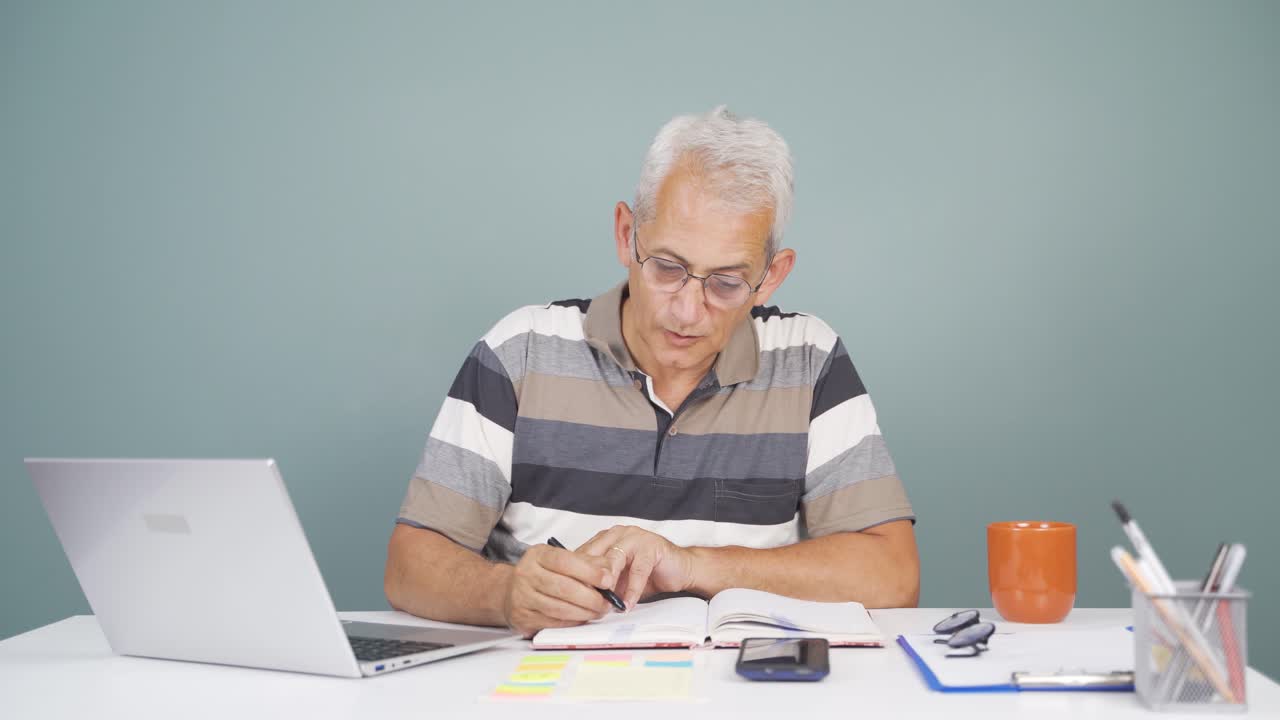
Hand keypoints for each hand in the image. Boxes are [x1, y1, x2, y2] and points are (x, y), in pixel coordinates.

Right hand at [502, 543, 615, 637]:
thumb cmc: (541, 573)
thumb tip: (608, 570)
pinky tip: (583, 618)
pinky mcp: (523, 618)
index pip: (565, 561)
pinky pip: (553, 623)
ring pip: (559, 608)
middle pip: (563, 587)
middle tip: (607, 602)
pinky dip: (572, 622)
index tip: (607, 579)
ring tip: (598, 611)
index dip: (589, 571)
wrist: (510, 590)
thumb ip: (585, 562)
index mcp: (537, 555)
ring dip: (584, 612)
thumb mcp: (559, 559)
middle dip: (590, 597)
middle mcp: (526, 574)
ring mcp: (522, 597)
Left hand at [578, 526, 694, 609]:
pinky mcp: (652, 546)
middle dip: (589, 579)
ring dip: (608, 582)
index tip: (570, 596)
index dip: (576, 576)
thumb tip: (580, 598)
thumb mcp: (619, 579)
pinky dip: (631, 590)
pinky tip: (627, 604)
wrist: (680, 569)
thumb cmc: (647, 574)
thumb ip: (602, 583)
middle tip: (583, 600)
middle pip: (595, 555)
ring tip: (605, 602)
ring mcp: (635, 537)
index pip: (583, 555)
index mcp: (605, 538)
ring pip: (614, 559)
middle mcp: (618, 534)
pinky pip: (638, 570)